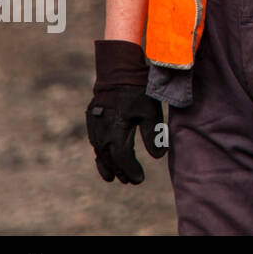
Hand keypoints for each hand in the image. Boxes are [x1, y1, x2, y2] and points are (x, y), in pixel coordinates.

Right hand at [85, 39, 166, 183]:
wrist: (117, 72)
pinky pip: (96, 143)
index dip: (130, 170)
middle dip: (119, 171)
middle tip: (129, 181)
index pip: (123, 158)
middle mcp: (102, 132)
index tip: (138, 180)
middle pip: (110, 159)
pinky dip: (101, 154)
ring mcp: (95, 127)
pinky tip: (106, 157)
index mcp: (116, 131)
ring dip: (108, 165)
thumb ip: (153, 134)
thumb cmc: (137, 91)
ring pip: (100, 152)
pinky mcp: (92, 120)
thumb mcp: (150, 112)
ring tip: (114, 177)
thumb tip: (159, 157)